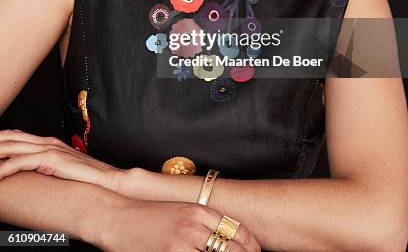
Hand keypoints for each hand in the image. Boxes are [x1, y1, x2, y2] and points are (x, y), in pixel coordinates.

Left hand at [0, 129, 124, 192]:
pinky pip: (20, 162)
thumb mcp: (63, 167)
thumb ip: (49, 164)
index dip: (2, 137)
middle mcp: (47, 142)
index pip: (17, 135)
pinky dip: (5, 168)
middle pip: (11, 137)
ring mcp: (49, 149)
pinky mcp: (51, 160)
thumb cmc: (87, 176)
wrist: (107, 178)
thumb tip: (36, 170)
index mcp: (49, 142)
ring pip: (12, 147)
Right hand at [99, 197, 261, 251]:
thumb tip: (225, 236)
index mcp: (198, 210)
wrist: (115, 217)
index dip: (251, 247)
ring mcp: (181, 243)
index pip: (238, 230)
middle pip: (232, 249)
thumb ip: (202, 221)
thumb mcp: (179, 211)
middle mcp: (194, 225)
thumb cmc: (147, 215)